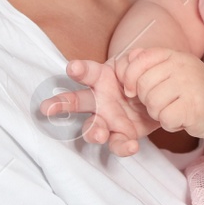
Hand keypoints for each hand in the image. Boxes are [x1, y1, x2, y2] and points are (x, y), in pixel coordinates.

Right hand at [41, 59, 157, 156]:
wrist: (156, 98)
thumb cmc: (140, 78)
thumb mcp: (140, 64)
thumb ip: (136, 62)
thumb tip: (136, 56)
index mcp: (101, 78)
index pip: (87, 72)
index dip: (79, 69)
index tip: (72, 68)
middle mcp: (98, 100)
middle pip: (76, 102)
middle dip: (61, 104)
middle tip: (47, 107)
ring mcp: (107, 119)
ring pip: (92, 128)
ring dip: (93, 133)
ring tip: (100, 135)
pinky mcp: (121, 135)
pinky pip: (118, 143)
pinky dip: (123, 147)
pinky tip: (131, 146)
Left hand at [115, 48, 203, 138]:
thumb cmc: (191, 89)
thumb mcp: (172, 69)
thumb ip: (149, 63)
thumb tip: (127, 58)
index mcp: (174, 55)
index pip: (140, 59)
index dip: (129, 77)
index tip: (131, 90)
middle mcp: (182, 67)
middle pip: (143, 85)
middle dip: (146, 100)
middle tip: (162, 102)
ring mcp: (189, 86)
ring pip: (152, 103)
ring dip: (158, 113)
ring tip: (172, 109)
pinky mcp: (193, 107)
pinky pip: (165, 118)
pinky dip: (169, 124)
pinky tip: (180, 119)